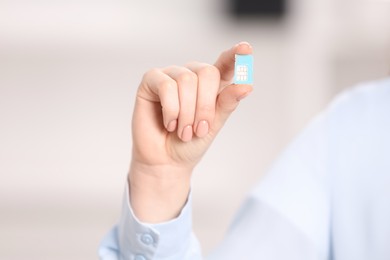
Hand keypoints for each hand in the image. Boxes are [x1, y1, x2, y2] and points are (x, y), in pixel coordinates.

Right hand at [129, 42, 252, 221]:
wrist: (165, 161)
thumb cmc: (190, 143)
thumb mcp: (214, 125)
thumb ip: (227, 104)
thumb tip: (246, 85)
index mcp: (211, 85)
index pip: (225, 65)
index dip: (235, 55)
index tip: (246, 48)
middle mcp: (192, 75)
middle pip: (207, 72)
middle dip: (205, 106)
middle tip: (199, 130)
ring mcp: (171, 75)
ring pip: (186, 80)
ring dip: (186, 113)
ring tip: (183, 132)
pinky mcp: (151, 80)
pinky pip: (166, 86)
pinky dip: (171, 109)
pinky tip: (169, 123)